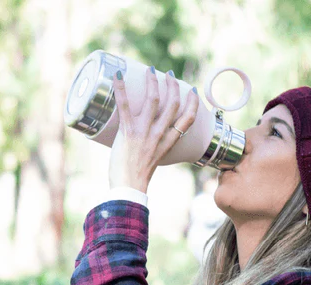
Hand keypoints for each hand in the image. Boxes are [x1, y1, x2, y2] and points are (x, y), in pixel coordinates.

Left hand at [109, 68, 199, 193]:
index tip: (192, 90)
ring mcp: (144, 132)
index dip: (192, 103)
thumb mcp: (151, 163)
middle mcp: (158, 135)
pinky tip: (117, 75)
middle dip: (172, 86)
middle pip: (172, 105)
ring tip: (151, 70)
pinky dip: (121, 89)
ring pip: (153, 100)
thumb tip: (139, 145)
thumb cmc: (135, 180)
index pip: (187, 120)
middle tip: (169, 74)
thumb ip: (150, 151)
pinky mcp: (128, 132)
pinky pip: (125, 106)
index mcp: (167, 143)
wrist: (128, 188)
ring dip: (153, 82)